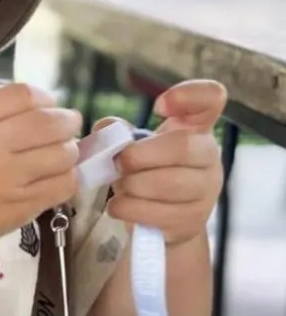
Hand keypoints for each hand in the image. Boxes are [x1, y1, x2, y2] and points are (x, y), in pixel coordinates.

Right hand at [0, 82, 81, 242]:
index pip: (25, 94)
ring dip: (68, 152)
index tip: (48, 109)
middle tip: (67, 129)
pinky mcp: (24, 204)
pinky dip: (67, 177)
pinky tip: (54, 177)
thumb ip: (4, 110)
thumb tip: (55, 107)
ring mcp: (7, 178)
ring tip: (56, 156)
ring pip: (64, 153)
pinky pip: (66, 182)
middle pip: (50, 122)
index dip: (46, 100)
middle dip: (68, 124)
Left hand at [104, 79, 226, 245]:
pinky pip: (160, 214)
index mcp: (195, 128)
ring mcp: (206, 190)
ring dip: (133, 185)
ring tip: (119, 187)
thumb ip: (118, 132)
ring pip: (171, 184)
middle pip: (185, 147)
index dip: (188, 96)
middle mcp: (209, 156)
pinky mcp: (192, 220)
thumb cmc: (147, 171)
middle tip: (118, 164)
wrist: (163, 219)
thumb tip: (104, 128)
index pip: (210, 99)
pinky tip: (118, 206)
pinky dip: (130, 209)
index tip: (158, 107)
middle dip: (141, 156)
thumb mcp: (134, 146)